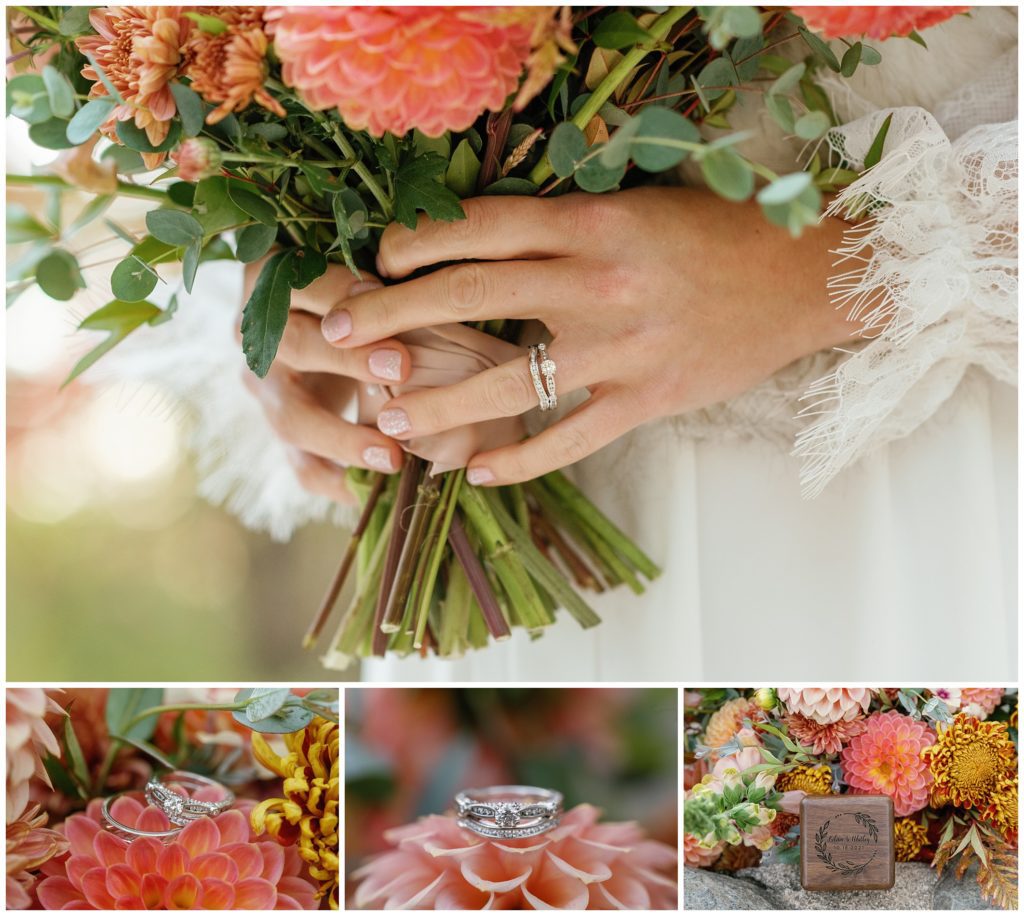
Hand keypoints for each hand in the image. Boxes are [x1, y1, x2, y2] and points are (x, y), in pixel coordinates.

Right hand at [241, 261, 410, 502]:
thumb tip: (425, 293)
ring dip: (342, 439)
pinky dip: (340, 481)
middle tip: (399, 367)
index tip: (380, 295)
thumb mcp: (360, 277)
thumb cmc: (358, 292)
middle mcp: (259, 338)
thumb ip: (378, 283)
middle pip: (293, 347)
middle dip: (346, 359)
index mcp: (271, 284)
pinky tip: (377, 490)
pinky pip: (303, 466)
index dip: (336, 291)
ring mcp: (267, 390)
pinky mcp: (286, 431)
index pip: (298, 285)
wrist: (325, 325)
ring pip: (293, 419)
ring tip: (392, 456)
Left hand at [318, 188, 856, 485]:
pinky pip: (569, 438)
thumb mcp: (635, 207)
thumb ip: (561, 225)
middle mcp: (598, 283)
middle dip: (391, 318)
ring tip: (389, 423)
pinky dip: (519, 461)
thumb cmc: (714, 236)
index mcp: (591, 225)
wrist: (802, 279)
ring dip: (440, 406)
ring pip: (510, 382)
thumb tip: (476, 241)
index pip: (480, 229)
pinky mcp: (648, 400)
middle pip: (471, 298)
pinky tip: (477, 476)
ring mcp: (622, 349)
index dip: (415, 244)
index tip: (373, 262)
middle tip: (336, 337)